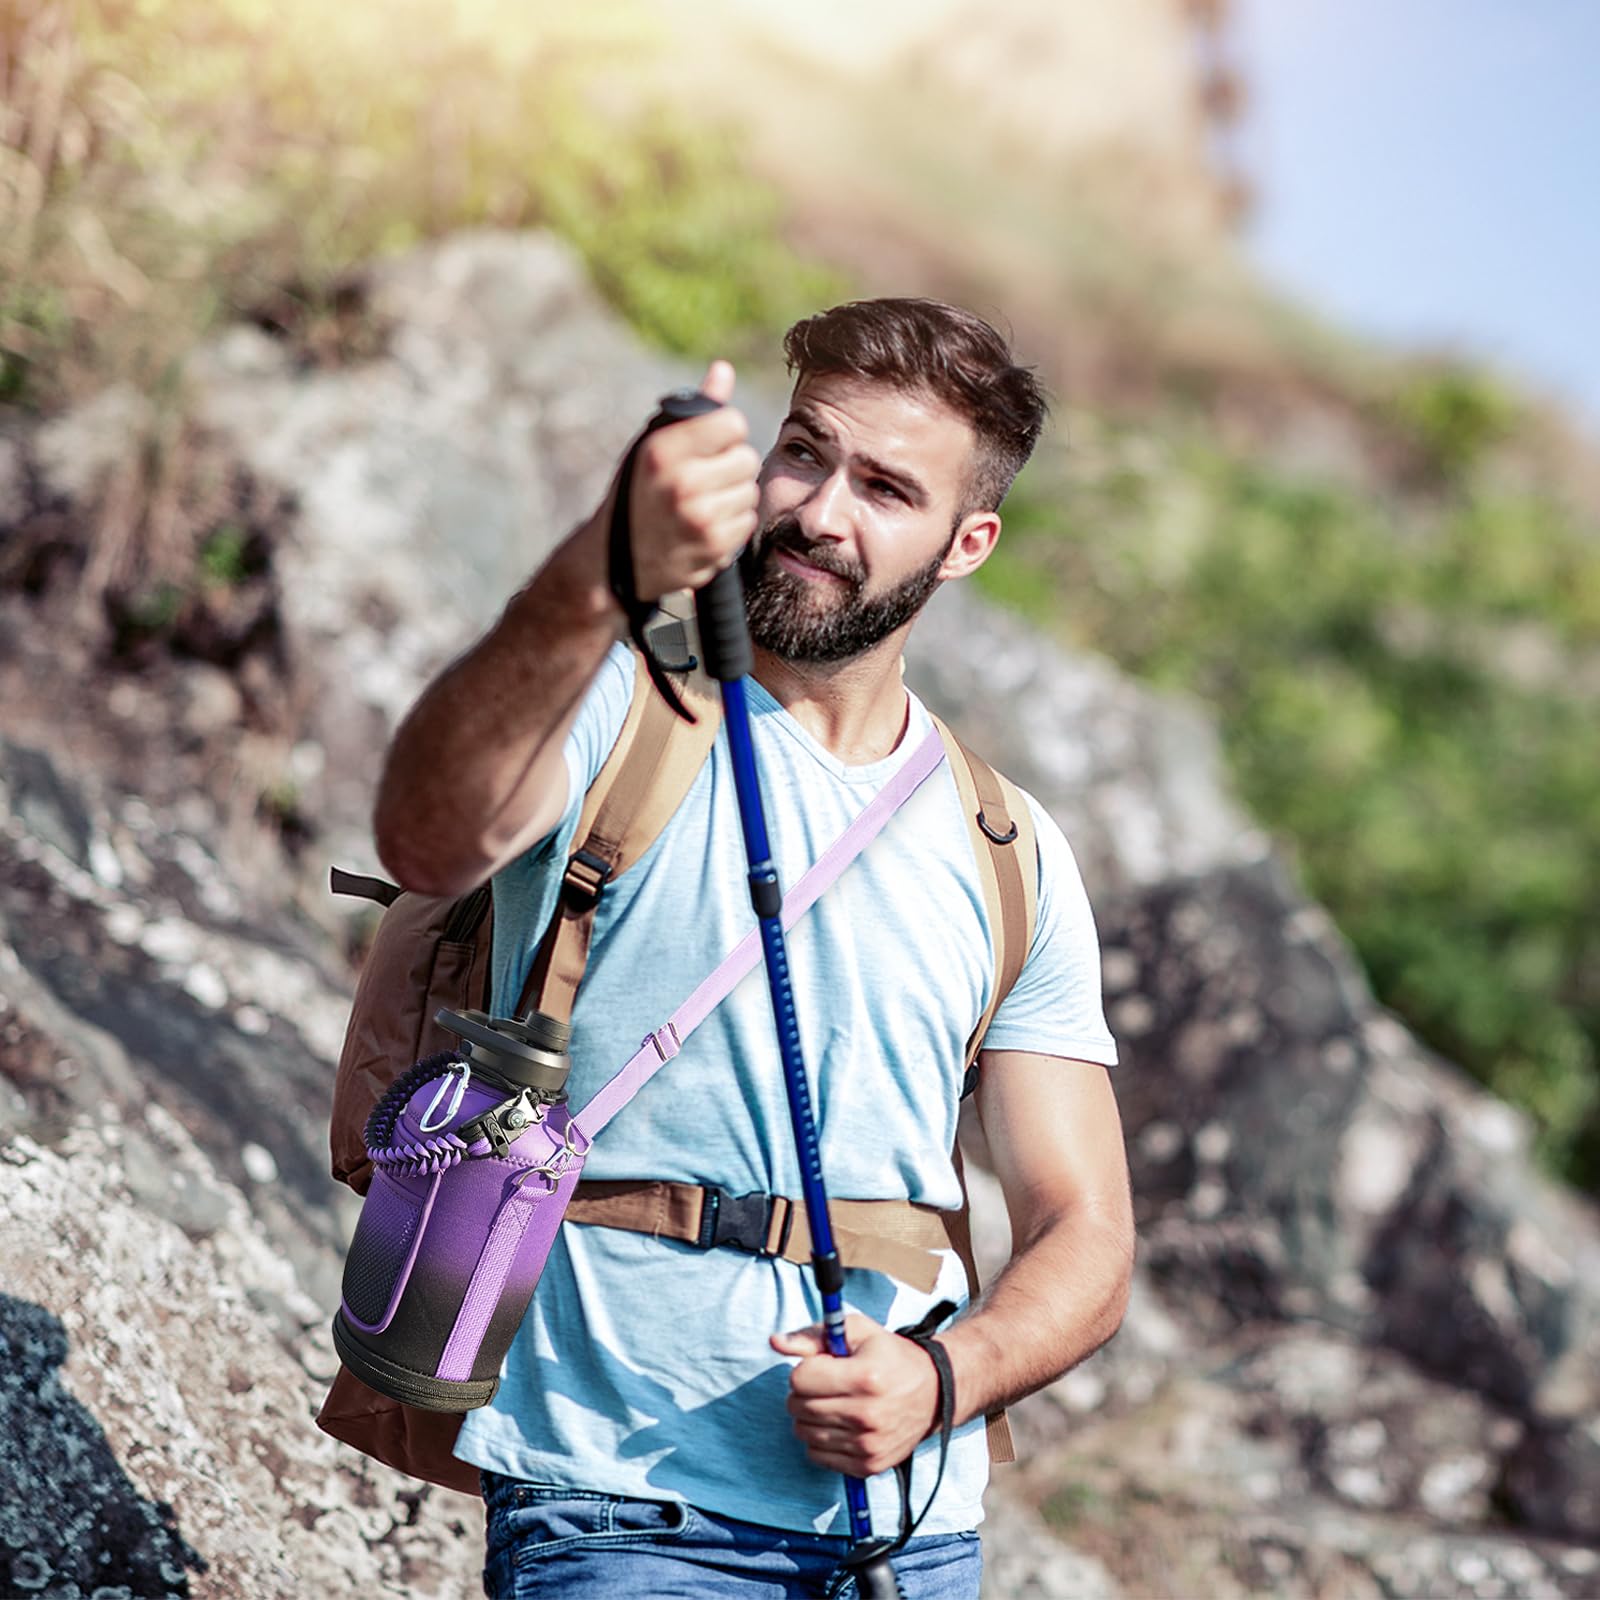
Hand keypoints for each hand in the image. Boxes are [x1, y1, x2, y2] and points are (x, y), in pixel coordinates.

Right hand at [622, 359, 761, 603]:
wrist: (614, 561)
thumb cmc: (637, 493)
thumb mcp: (653, 444)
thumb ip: (693, 410)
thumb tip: (724, 370)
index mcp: (663, 450)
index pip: (732, 423)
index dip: (724, 433)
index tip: (709, 446)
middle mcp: (682, 483)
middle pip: (747, 458)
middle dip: (731, 466)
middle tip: (705, 479)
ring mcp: (700, 519)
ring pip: (750, 492)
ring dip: (733, 497)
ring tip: (703, 504)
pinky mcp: (713, 548)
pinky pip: (747, 523)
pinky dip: (732, 525)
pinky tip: (706, 526)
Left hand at [770, 1313, 939, 1477]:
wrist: (934, 1392)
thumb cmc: (889, 1356)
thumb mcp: (857, 1332)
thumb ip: (813, 1335)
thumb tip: (775, 1342)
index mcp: (865, 1377)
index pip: (801, 1379)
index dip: (806, 1368)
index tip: (823, 1365)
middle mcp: (867, 1414)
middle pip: (798, 1407)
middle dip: (804, 1392)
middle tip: (826, 1384)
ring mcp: (868, 1444)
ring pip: (803, 1433)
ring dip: (809, 1416)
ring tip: (833, 1402)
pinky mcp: (868, 1466)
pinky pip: (817, 1456)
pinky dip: (820, 1440)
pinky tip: (839, 1424)